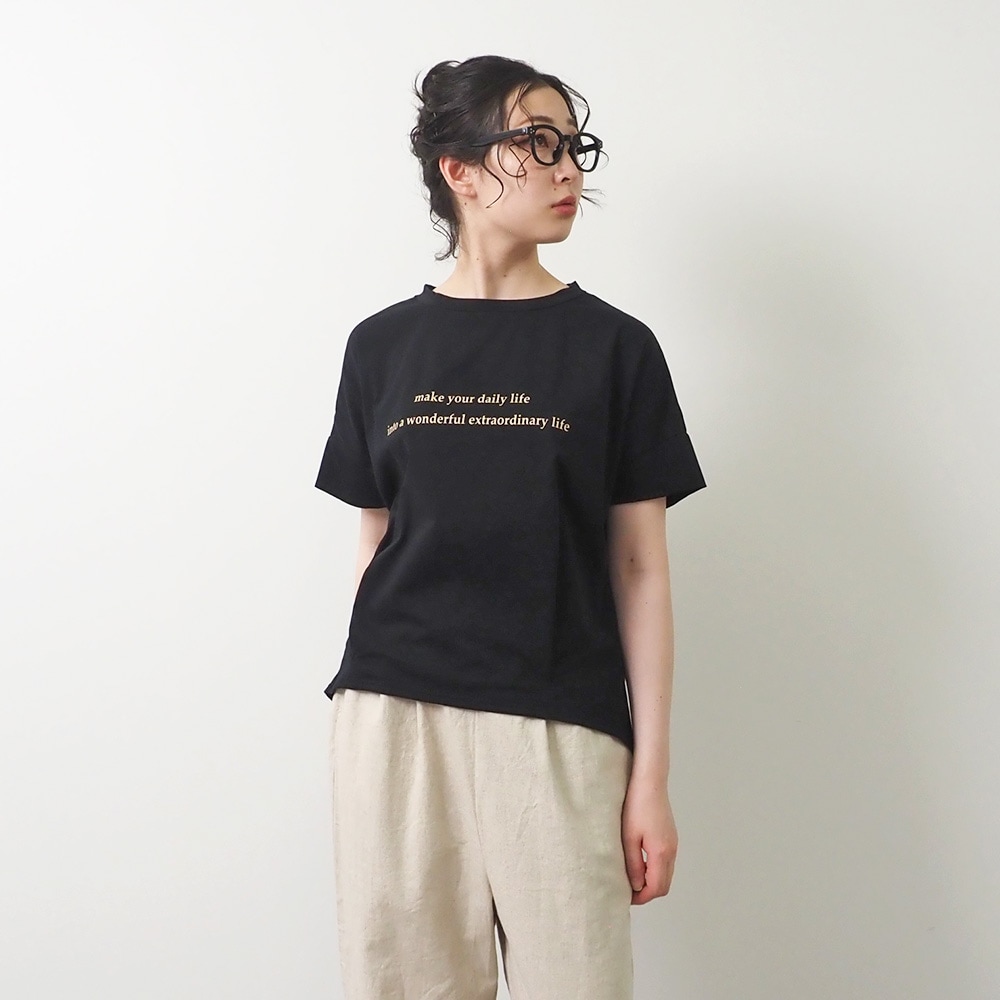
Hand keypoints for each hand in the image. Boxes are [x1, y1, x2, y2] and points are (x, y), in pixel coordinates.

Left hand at [621, 775, 677, 903]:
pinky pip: (666, 862)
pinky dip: (655, 869)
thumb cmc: (636, 805)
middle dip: (647, 892)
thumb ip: (633, 865)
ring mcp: (674, 843)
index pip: (656, 888)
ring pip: (666, 874)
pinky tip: (640, 862)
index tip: (626, 897)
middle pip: (664, 885)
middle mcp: (672, 850)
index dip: (641, 898)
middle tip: (628, 891)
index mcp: (662, 852)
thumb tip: (636, 886)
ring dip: (651, 881)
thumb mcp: (628, 837)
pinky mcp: (671, 837)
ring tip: (631, 877)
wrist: (650, 781)